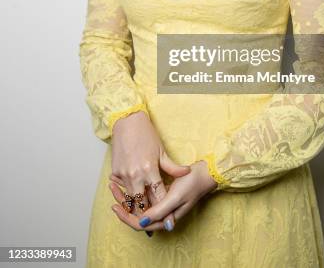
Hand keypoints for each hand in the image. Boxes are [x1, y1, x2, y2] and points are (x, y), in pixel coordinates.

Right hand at [110, 110, 190, 231]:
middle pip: (143, 203)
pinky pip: (122, 188)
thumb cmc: (146, 134)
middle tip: (154, 223)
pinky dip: (126, 194)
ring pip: (131, 199)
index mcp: (150, 170)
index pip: (158, 196)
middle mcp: (136, 175)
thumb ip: (172, 166)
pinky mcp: (115, 172)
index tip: (168, 219)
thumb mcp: (161, 150)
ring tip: (142, 217)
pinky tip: (130, 199)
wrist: (127, 122)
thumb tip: (186, 172)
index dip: (163, 209)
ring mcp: (124, 174)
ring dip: (137, 207)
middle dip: (149, 213)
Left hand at [110, 160, 217, 231]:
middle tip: (112, 189)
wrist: (205, 173)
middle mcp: (162, 214)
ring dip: (127, 195)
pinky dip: (134, 190)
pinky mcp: (163, 196)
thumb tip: (142, 222)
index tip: (115, 205)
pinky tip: (127, 181)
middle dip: (123, 203)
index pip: (140, 224)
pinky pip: (145, 197)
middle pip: (137, 214)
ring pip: (140, 205)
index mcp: (165, 218)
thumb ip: (160, 211)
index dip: (126, 216)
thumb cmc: (192, 184)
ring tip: (115, 184)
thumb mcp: (175, 197)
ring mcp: (162, 205)